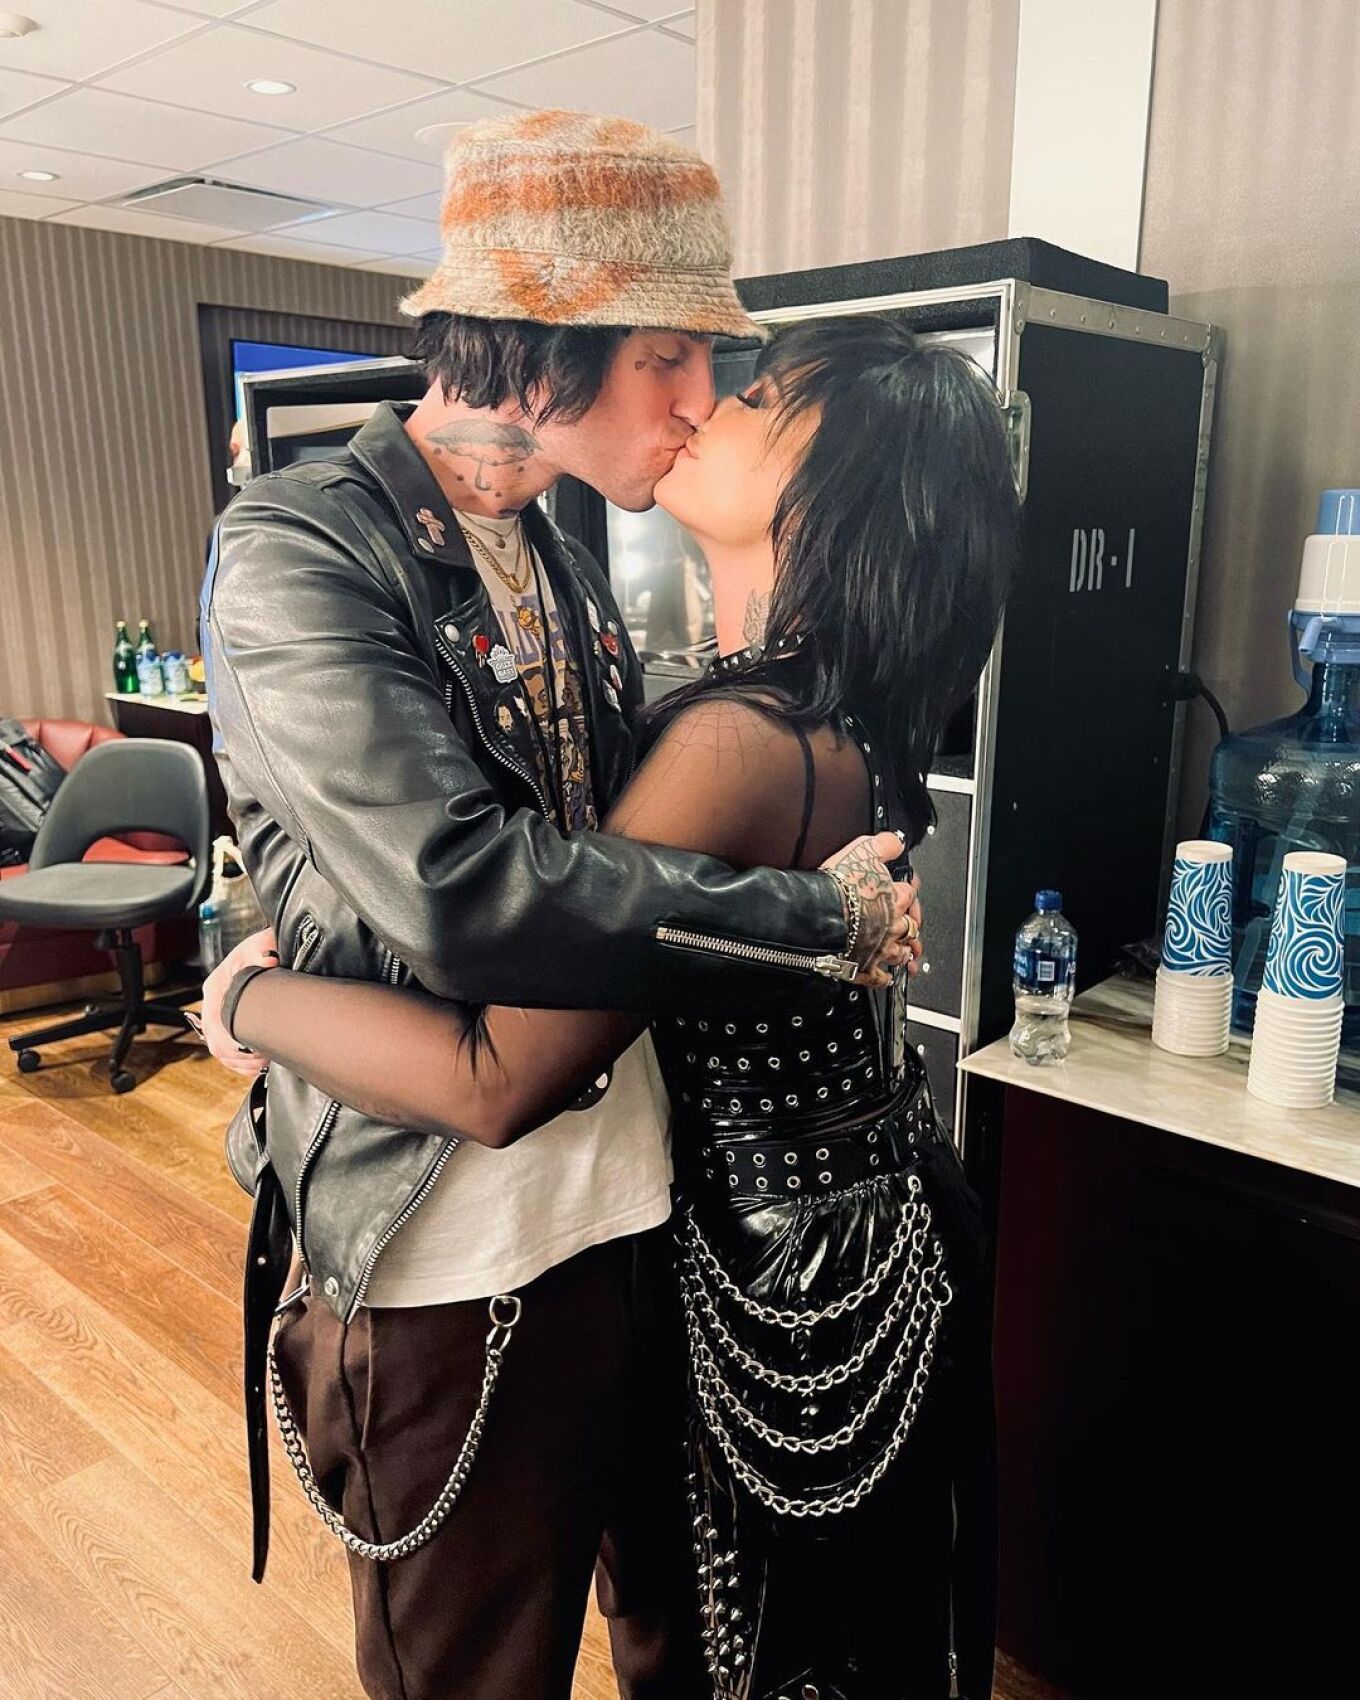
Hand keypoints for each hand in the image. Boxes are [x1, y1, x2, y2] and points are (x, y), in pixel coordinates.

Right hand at [196, 927, 278, 1075]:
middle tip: (263, 1059)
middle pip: (216, 1041)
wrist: (268, 951)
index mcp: (216, 986)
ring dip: (241, 1062)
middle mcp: (214, 1002)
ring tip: (263, 1062)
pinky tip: (257, 1065)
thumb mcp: (263, 944)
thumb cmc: (263, 948)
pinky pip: (228, 1053)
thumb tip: (268, 959)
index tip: (253, 1048)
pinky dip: (241, 1064)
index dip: (232, 1040)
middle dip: (239, 1056)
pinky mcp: (230, 1024)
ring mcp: (220, 1015)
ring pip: (220, 1051)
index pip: (214, 1023)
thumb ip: (263, 949)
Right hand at [820, 831, 923, 987]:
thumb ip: (884, 845)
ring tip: (906, 953)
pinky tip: (884, 976)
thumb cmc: (840, 886)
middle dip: (912, 926)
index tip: (904, 888)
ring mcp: (880, 948)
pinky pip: (879, 977)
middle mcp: (893, 925)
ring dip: (904, 952)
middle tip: (911, 926)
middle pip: (912, 927)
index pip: (910, 892)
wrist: (820, 915)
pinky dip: (883, 978)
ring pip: (901, 953)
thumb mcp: (863, 850)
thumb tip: (896, 841)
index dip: (906, 889)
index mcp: (895, 898)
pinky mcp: (865, 967)